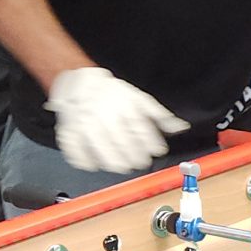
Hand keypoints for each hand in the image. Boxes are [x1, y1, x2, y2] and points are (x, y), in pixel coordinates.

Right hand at [46, 67, 186, 173]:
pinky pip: (76, 151)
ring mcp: (84, 123)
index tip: (157, 151)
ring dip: (114, 162)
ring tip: (123, 166)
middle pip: (121, 141)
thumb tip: (180, 127)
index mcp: (122, 104)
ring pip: (100, 148)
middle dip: (134, 156)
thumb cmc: (112, 94)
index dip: (150, 142)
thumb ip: (159, 115)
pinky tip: (96, 164)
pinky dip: (86, 161)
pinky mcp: (69, 131)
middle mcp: (103, 113)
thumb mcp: (139, 98)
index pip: (139, 127)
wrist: (80, 84)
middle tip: (141, 162)